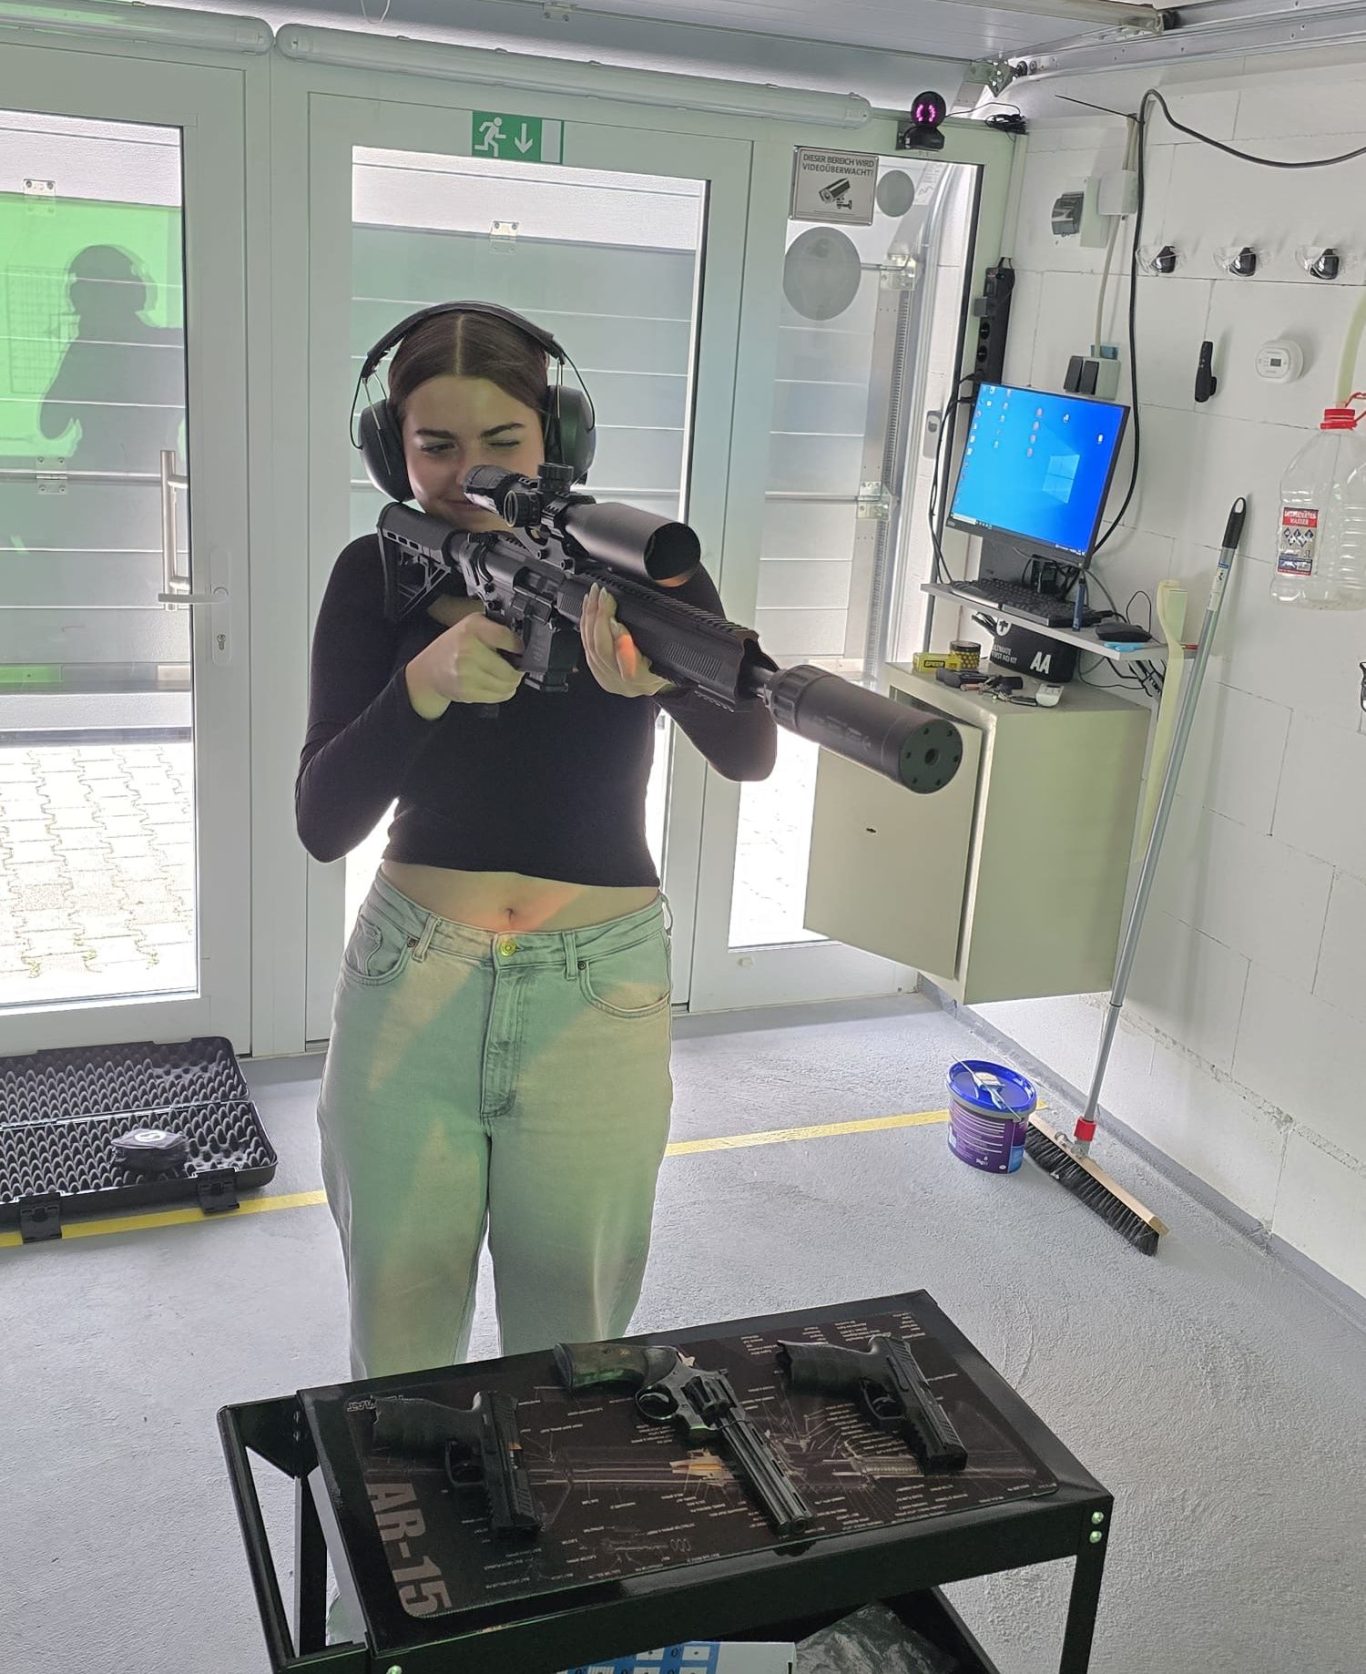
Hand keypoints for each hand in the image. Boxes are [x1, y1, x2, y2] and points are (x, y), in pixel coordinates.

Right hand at [405, 612, 523, 716]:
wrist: (430, 670)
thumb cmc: (454, 646)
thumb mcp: (472, 626)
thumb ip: (495, 629)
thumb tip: (523, 642)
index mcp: (472, 628)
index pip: (507, 637)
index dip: (519, 646)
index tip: (521, 650)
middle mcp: (468, 649)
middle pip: (510, 669)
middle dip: (518, 671)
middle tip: (517, 668)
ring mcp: (466, 672)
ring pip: (506, 685)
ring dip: (512, 683)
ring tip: (508, 677)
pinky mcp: (467, 691)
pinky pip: (498, 695)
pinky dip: (504, 692)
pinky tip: (498, 685)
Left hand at [581, 581, 672, 698]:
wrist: (663, 673)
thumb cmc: (672, 656)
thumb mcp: (674, 641)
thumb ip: (667, 624)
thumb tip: (667, 586)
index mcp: (648, 681)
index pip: (630, 671)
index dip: (621, 646)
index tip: (616, 621)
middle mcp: (627, 685)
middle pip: (603, 652)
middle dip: (600, 618)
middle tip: (603, 595)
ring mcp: (610, 680)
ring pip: (591, 648)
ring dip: (590, 617)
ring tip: (594, 595)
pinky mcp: (599, 673)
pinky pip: (586, 648)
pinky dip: (586, 626)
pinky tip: (588, 610)